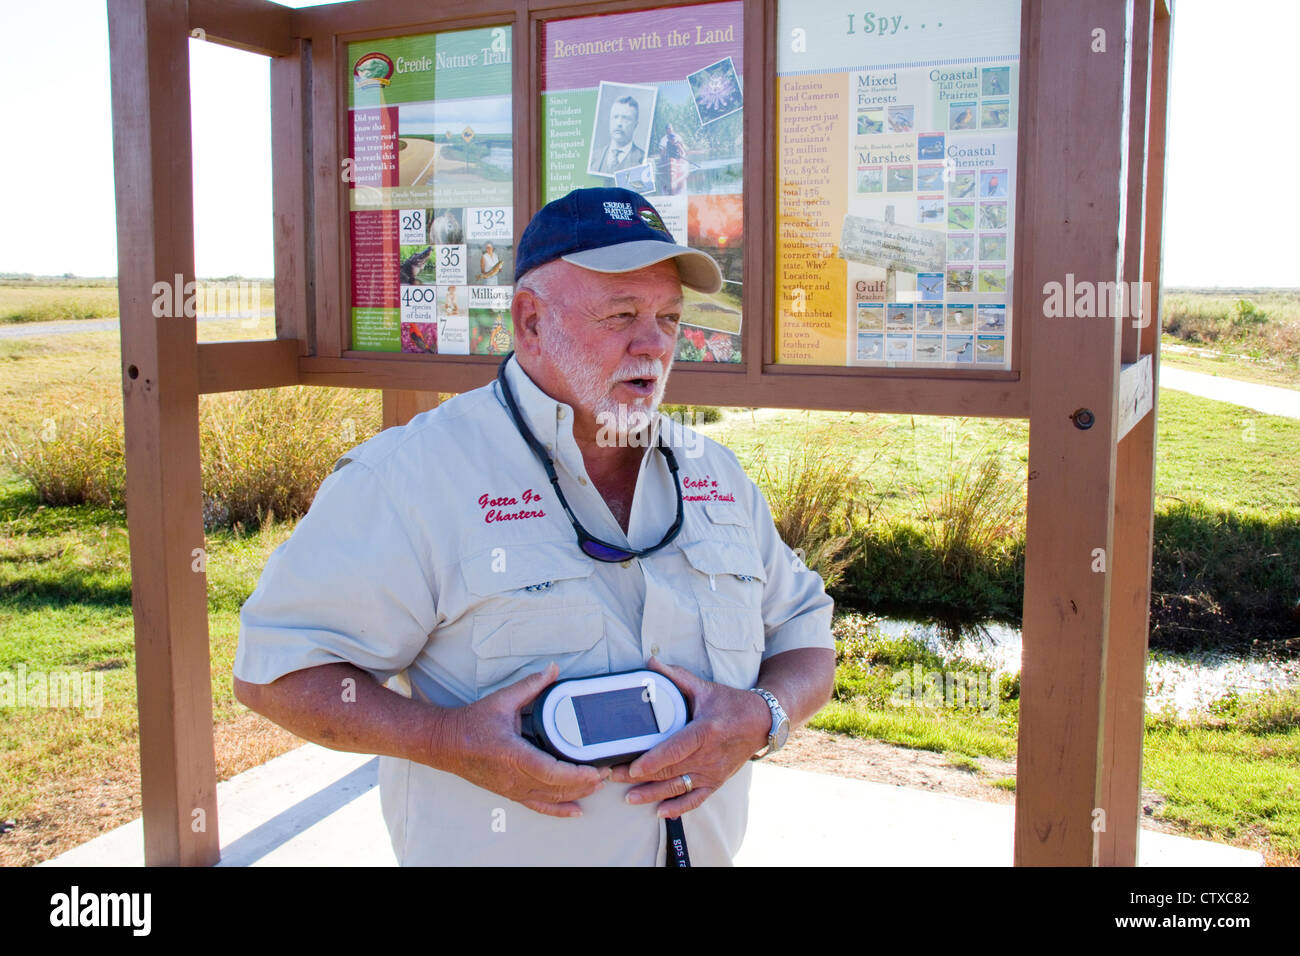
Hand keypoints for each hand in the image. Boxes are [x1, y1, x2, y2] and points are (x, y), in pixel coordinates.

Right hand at [440, 663, 609, 817]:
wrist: (446, 744)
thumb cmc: (472, 723)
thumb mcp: (502, 700)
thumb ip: (531, 685)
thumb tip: (553, 669)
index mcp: (513, 755)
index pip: (551, 772)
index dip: (577, 775)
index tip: (597, 769)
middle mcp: (513, 778)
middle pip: (556, 788)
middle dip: (585, 783)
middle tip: (607, 770)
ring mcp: (512, 789)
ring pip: (551, 799)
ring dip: (577, 795)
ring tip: (598, 785)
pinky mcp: (510, 794)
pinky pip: (539, 807)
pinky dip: (559, 810)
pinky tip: (577, 810)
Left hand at [610, 657, 769, 817]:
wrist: (761, 722)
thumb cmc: (731, 704)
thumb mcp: (704, 688)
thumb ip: (676, 677)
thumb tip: (651, 663)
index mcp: (705, 730)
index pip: (676, 749)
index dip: (653, 760)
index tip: (633, 768)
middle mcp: (709, 755)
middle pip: (670, 770)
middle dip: (640, 777)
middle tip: (613, 776)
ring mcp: (713, 772)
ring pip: (679, 788)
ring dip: (652, 795)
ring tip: (629, 798)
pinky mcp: (716, 782)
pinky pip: (696, 799)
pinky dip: (678, 807)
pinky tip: (660, 811)